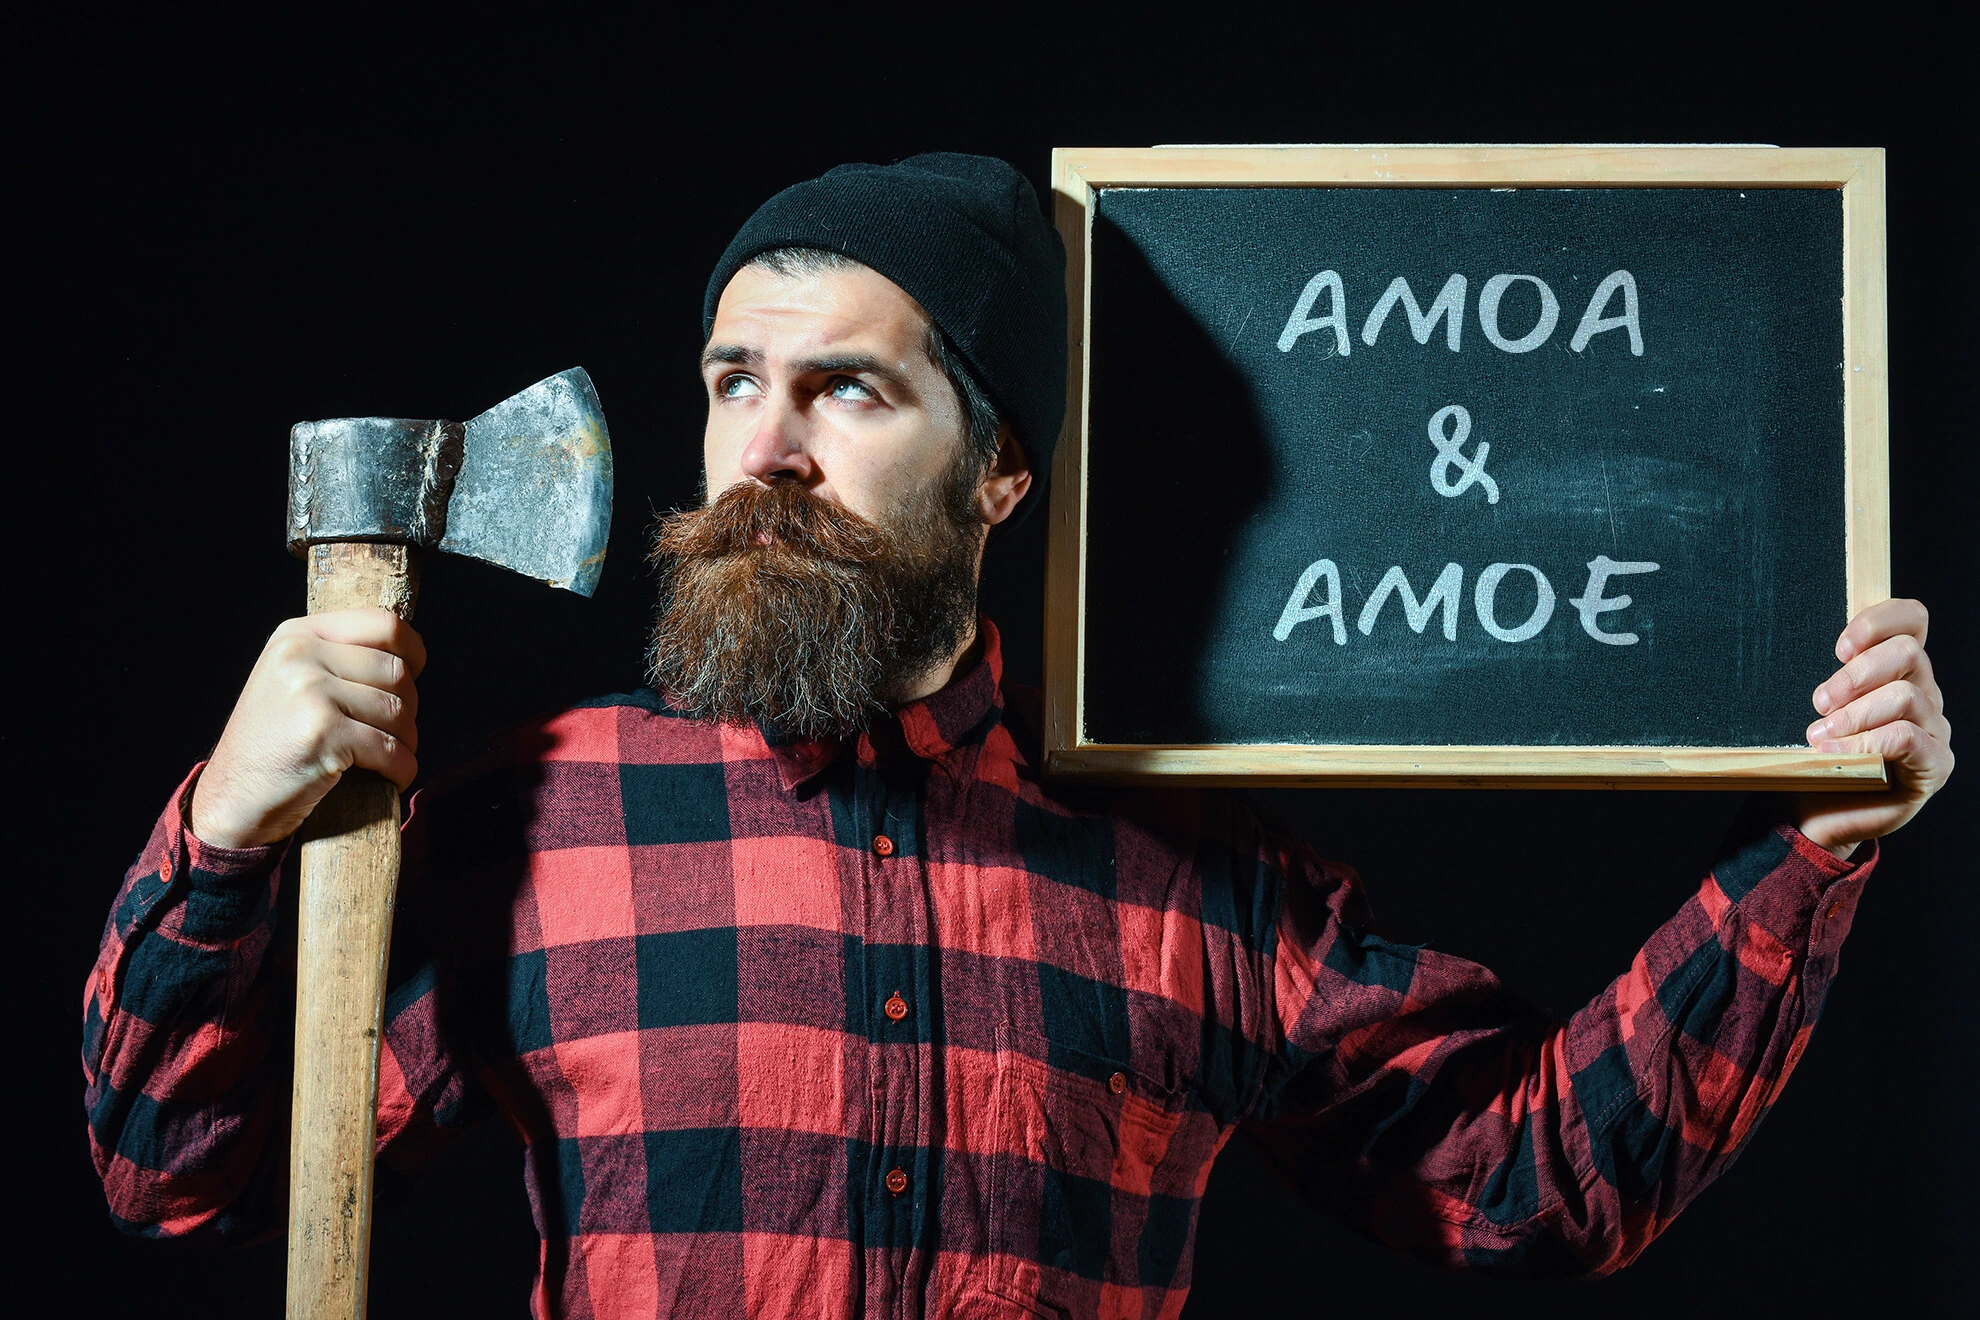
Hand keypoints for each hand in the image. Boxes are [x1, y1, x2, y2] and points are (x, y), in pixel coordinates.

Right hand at [188, 610, 425, 849]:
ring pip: (397, 711)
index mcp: (297, 635)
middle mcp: (301, 655)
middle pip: (396, 672)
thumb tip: (406, 656)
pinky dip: (401, 768)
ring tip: (390, 756)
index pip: (384, 624)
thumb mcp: (292, 679)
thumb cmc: (273, 741)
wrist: (231, 796)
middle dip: (408, 708)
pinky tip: (393, 776)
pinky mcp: (322, 734)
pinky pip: (390, 748)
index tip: (414, 676)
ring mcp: (310, 693)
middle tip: (394, 733)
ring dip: (406, 741)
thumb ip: (338, 658)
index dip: (412, 652)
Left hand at [1793, 598, 1952, 858]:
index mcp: (1898, 670)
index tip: (1838, 648)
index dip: (1878, 621)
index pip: (1912, 620)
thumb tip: (1806, 646)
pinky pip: (1908, 738)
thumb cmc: (1813, 755)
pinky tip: (1835, 754)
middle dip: (1857, 673)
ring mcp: (1933, 729)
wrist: (1815, 814)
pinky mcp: (1934, 765)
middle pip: (1909, 652)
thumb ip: (1826, 678)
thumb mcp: (1815, 709)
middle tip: (1819, 701)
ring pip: (1906, 695)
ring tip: (1819, 734)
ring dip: (1855, 713)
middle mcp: (1924, 694)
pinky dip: (1866, 742)